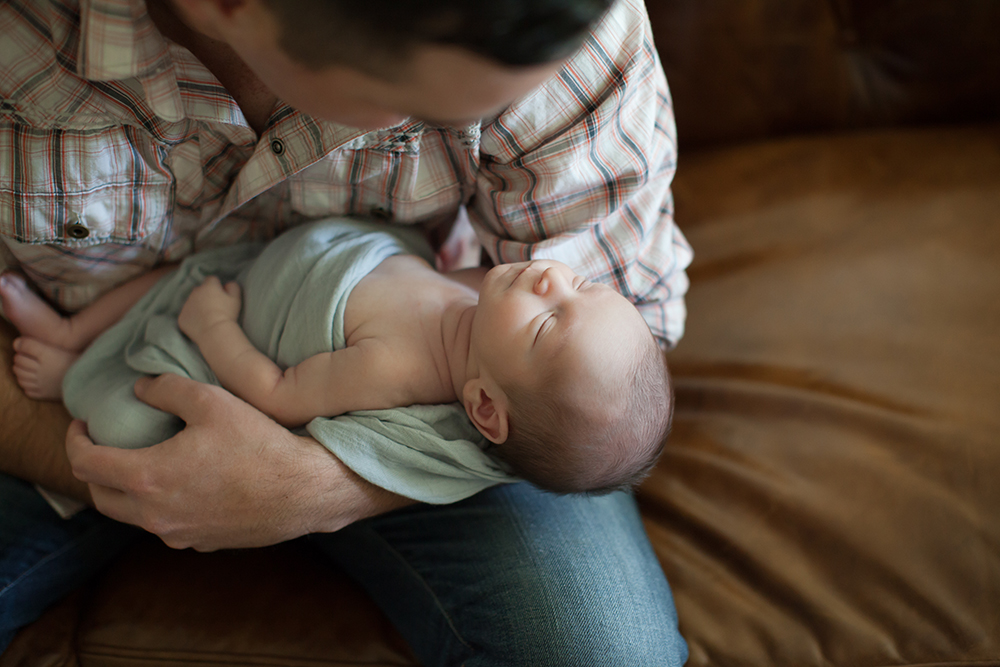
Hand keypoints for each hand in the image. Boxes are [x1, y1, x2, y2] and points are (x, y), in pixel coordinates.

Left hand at [65, 374, 410, 550]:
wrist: (305, 490)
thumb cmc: (260, 444)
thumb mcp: (212, 401)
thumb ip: (167, 390)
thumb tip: (140, 390)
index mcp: (147, 478)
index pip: (85, 464)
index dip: (75, 440)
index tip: (83, 425)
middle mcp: (154, 516)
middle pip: (100, 496)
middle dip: (94, 468)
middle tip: (105, 444)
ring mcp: (178, 535)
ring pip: (132, 516)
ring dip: (127, 489)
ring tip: (143, 462)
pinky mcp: (202, 544)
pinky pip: (166, 525)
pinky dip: (160, 505)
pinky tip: (184, 484)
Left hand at [178, 277, 240, 341]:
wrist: (215, 332)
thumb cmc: (227, 314)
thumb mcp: (236, 298)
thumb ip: (232, 286)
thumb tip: (227, 285)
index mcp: (208, 286)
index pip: (211, 280)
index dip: (217, 287)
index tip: (221, 295)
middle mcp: (195, 293)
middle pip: (200, 291)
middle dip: (205, 296)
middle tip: (214, 307)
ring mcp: (186, 305)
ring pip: (192, 302)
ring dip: (198, 307)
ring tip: (207, 318)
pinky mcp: (181, 317)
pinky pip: (187, 315)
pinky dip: (192, 318)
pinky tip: (201, 325)